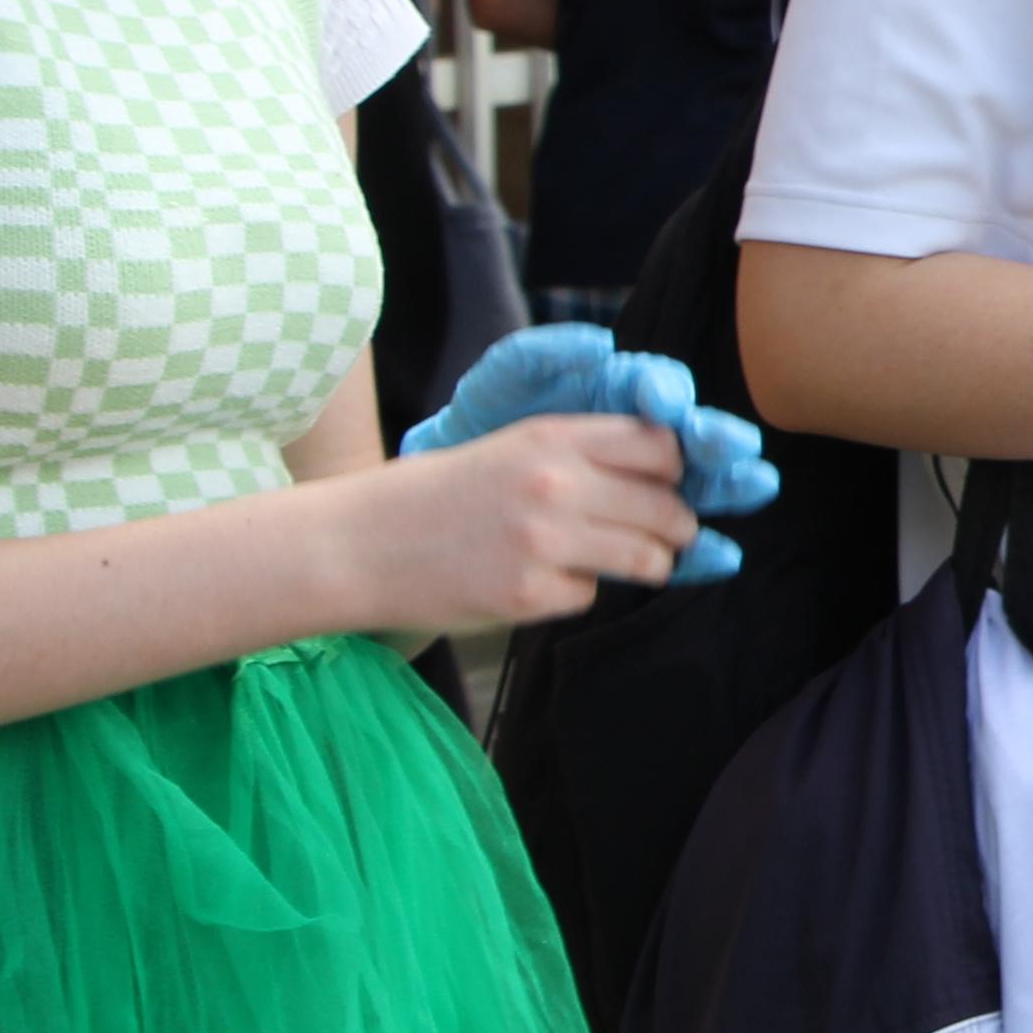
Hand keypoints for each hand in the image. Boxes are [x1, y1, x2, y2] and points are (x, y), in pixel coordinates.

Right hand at [404, 324, 781, 581]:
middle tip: (670, 538)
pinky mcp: (529, 593)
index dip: (676, 470)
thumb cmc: (436, 495)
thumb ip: (580, 454)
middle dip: (676, 528)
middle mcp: (555, 483)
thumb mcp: (509, 449)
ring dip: (649, 564)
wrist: (356, 544)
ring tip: (633, 563)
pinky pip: (590, 595)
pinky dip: (577, 592)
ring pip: (647, 557)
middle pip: (667, 507)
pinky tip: (542, 581)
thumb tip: (665, 476)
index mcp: (551, 437)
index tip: (670, 485)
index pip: (660, 447)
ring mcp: (544, 541)